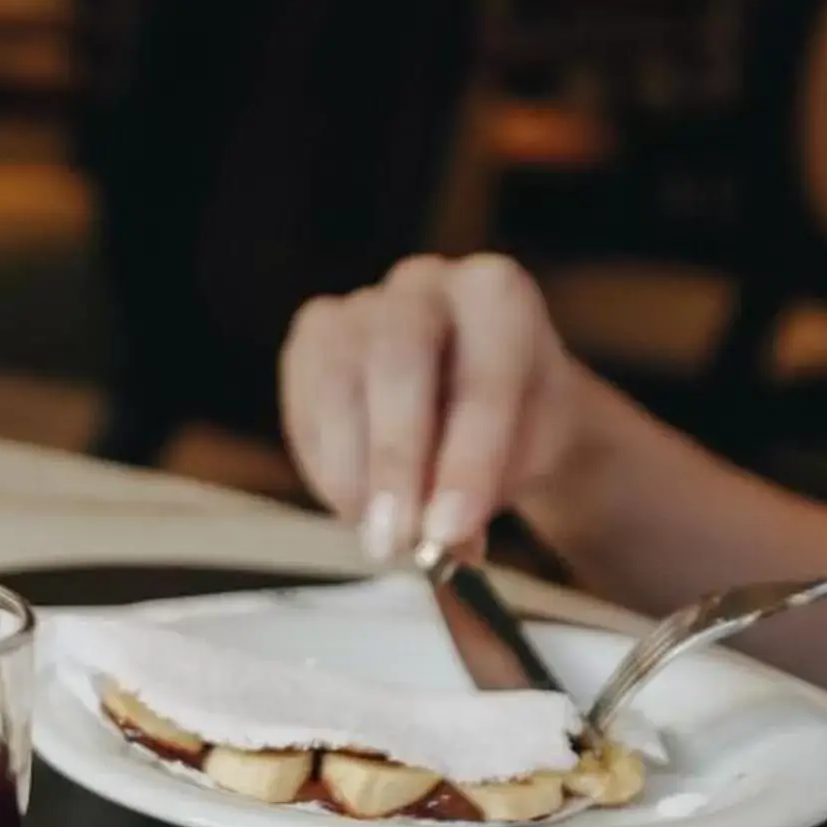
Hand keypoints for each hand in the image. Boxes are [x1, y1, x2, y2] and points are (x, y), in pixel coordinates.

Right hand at [280, 254, 596, 560]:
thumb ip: (483, 492)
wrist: (489, 405)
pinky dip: (323, 464)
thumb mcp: (523, 462)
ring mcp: (362, 303)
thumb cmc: (515, 427)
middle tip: (397, 539)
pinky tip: (352, 502)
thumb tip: (437, 544)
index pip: (484, 375)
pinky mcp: (313, 333)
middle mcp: (426, 283)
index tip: (449, 531)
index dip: (466, 460)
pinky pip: (303, 400)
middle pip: (398, 356)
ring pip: (339, 380)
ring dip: (352, 472)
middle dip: (396, 459)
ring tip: (377, 534)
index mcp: (498, 295)